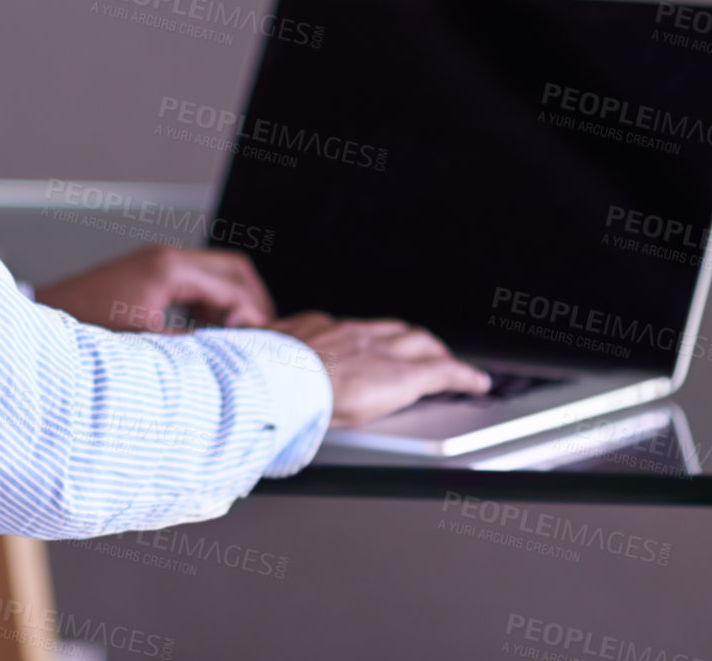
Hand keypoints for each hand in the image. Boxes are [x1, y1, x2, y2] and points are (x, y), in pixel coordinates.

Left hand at [33, 246, 275, 331]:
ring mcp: (156, 265)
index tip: (260, 344)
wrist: (41, 318)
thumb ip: (188, 350)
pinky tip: (211, 337)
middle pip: (231, 269)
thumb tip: (226, 362)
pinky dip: (211, 306)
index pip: (232, 285)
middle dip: (253, 302)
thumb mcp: (141, 344)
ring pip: (215, 276)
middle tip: (265, 336)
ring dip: (232, 304)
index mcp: (168, 268)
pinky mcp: (148, 277)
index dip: (252, 316)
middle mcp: (166, 259)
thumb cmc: (83, 327)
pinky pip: (194, 285)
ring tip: (242, 340)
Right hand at [267, 312, 491, 426]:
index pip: (349, 330)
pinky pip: (443, 371)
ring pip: (419, 342)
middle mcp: (353, 332)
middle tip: (419, 350)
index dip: (365, 340)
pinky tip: (476, 382)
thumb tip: (235, 333)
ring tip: (446, 363)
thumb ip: (255, 342)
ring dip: (434, 352)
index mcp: (318, 329)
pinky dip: (462, 375)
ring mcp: (381, 350)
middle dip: (406, 339)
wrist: (283, 379)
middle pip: (390, 329)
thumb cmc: (265, 372)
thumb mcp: (257, 352)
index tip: (366, 347)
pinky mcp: (404, 375)